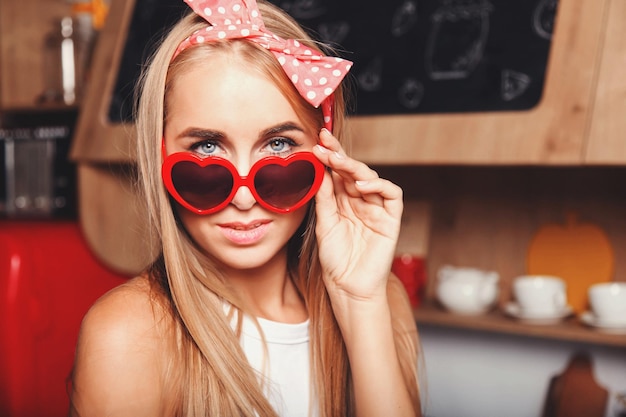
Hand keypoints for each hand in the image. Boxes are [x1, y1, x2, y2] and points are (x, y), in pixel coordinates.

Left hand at [312, 129, 402, 302]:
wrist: (347, 286)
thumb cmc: (335, 259)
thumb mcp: (324, 224)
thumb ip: (324, 198)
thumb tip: (320, 170)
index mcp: (342, 201)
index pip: (337, 173)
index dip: (330, 156)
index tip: (317, 142)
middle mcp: (360, 201)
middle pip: (353, 171)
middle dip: (340, 156)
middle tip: (325, 144)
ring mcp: (376, 209)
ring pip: (371, 178)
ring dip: (354, 167)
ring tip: (337, 162)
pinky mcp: (391, 219)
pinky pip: (391, 194)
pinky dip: (378, 185)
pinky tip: (360, 185)